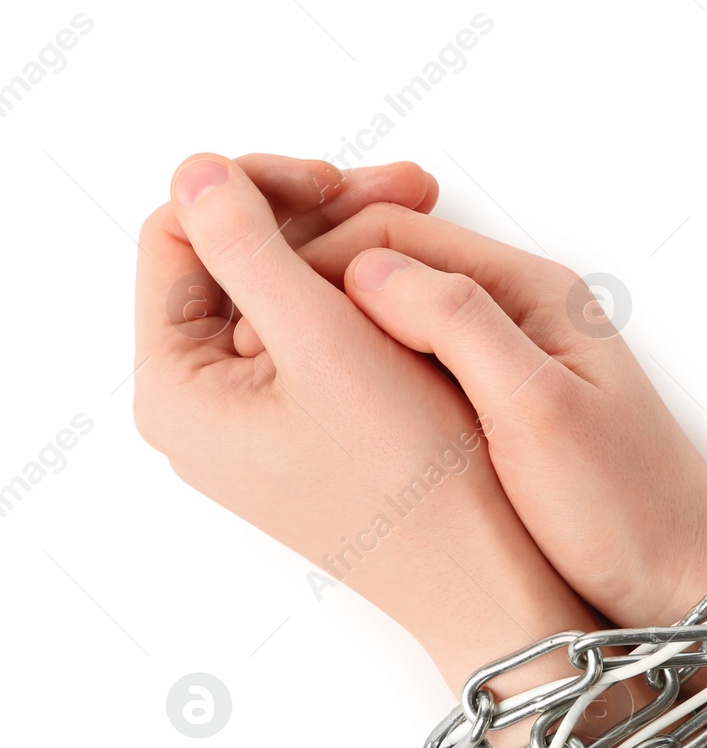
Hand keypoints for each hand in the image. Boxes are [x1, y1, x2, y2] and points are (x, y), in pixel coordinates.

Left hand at [134, 153, 593, 676]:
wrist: (483, 577)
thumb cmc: (413, 483)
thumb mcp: (325, 344)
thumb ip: (247, 247)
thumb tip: (197, 171)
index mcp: (181, 388)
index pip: (183, 238)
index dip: (257, 188)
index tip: (340, 182)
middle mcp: (205, 406)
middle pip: (233, 260)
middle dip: (316, 211)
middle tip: (406, 188)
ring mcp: (257, 419)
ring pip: (283, 290)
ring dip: (347, 243)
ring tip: (428, 216)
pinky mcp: (309, 427)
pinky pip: (317, 332)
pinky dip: (362, 292)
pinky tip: (419, 277)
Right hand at [294, 206, 706, 629]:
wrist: (682, 582)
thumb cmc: (627, 507)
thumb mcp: (540, 411)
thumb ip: (460, 326)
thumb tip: (363, 266)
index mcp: (533, 293)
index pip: (398, 234)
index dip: (319, 261)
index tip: (261, 313)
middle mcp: (522, 313)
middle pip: (393, 266)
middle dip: (318, 291)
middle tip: (251, 346)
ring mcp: (512, 361)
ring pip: (400, 318)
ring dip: (339, 335)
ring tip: (281, 381)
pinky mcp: (505, 410)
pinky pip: (420, 368)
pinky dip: (371, 376)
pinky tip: (341, 415)